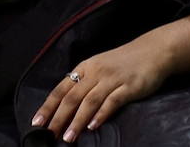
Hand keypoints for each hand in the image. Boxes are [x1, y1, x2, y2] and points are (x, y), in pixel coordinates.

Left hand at [31, 30, 175, 141]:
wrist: (153, 51)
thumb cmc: (124, 62)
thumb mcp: (99, 67)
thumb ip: (85, 84)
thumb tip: (66, 106)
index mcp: (85, 68)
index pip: (61, 89)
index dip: (48, 106)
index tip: (37, 122)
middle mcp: (96, 72)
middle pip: (72, 97)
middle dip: (58, 117)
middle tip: (48, 134)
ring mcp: (112, 79)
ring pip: (89, 101)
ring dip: (77, 121)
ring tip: (68, 137)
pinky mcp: (129, 87)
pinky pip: (112, 101)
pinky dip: (101, 114)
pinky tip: (93, 125)